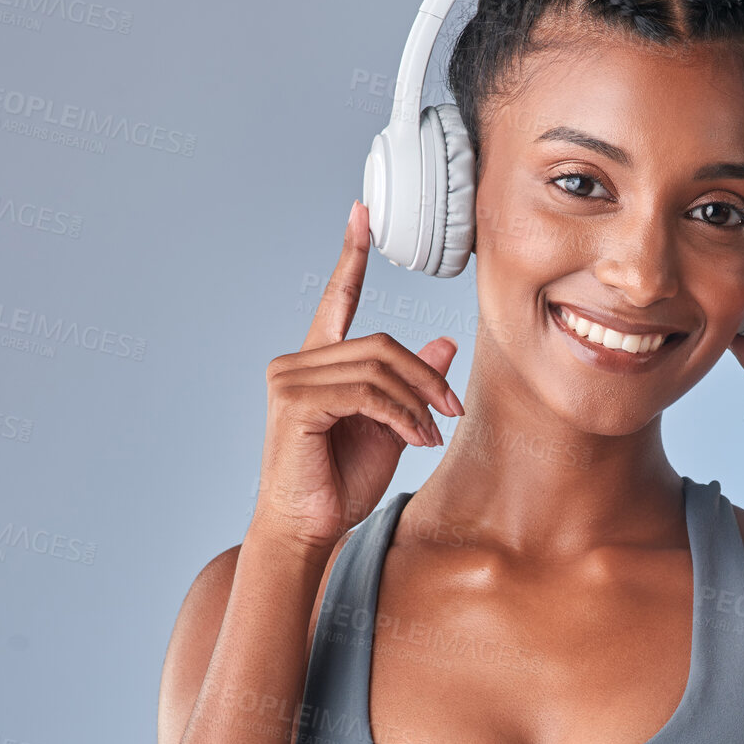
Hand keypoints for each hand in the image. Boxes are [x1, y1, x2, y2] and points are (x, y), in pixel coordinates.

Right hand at [251, 201, 464, 553]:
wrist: (308, 529)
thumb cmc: (340, 484)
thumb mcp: (391, 427)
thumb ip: (411, 386)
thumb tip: (445, 343)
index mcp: (316, 364)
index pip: (337, 301)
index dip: (351, 256)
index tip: (361, 214)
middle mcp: (296, 363)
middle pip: (381, 344)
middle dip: (426, 377)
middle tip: (453, 410)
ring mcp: (290, 379)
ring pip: (378, 368)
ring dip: (418, 403)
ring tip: (432, 434)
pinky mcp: (295, 403)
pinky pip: (366, 394)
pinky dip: (401, 416)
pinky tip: (416, 439)